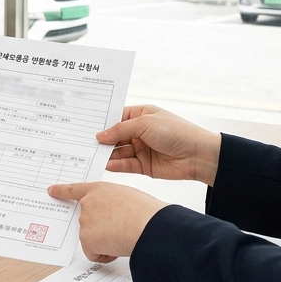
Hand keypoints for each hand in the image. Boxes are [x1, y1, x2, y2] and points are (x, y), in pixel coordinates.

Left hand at [48, 182, 165, 261]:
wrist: (147, 225)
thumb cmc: (146, 212)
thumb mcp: (127, 197)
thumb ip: (112, 203)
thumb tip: (113, 217)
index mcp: (99, 189)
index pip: (76, 189)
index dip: (62, 191)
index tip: (50, 191)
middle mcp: (88, 203)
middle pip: (88, 222)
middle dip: (101, 230)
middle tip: (120, 229)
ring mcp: (85, 221)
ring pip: (92, 239)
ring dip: (106, 242)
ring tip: (124, 235)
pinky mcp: (85, 239)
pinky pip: (94, 253)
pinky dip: (106, 255)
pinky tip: (118, 246)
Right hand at [96, 105, 221, 185]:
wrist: (198, 155)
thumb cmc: (176, 132)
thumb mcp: (145, 124)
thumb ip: (120, 130)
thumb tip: (100, 135)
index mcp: (141, 115)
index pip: (116, 117)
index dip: (102, 121)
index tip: (84, 125)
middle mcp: (139, 132)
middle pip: (114, 136)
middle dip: (101, 139)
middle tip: (82, 141)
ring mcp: (141, 149)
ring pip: (118, 152)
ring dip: (106, 153)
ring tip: (89, 154)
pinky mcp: (143, 165)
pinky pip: (125, 165)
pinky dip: (115, 165)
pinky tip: (105, 164)